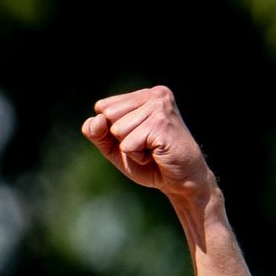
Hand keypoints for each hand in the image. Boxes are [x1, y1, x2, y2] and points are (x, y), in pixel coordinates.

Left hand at [83, 86, 213, 199]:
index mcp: (144, 95)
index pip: (103, 107)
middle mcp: (154, 95)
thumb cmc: (149, 162)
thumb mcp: (115, 147)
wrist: (180, 180)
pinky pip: (127, 144)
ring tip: (152, 150)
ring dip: (131, 148)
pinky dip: (138, 156)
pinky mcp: (161, 123)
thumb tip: (95, 120)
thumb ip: (97, 133)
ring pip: (117, 130)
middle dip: (120, 138)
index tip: (136, 137)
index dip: (111, 131)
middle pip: (108, 116)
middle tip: (145, 145)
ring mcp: (160, 107)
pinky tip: (156, 154)